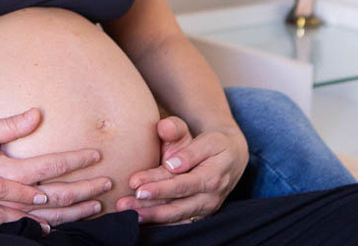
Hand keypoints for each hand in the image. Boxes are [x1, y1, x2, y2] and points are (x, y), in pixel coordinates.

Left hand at [115, 116, 247, 224]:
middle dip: (150, 205)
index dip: (158, 185)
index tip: (134, 183)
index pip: (182, 183)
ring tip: (127, 213)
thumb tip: (167, 145)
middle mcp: (210, 197)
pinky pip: (178, 222)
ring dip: (151, 216)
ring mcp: (205, 209)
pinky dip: (159, 221)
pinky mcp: (199, 215)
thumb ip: (181, 135)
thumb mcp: (203, 136)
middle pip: (178, 204)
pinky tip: (139, 219)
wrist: (232, 159)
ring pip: (176, 216)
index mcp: (212, 176)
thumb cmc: (212, 144)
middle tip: (125, 203)